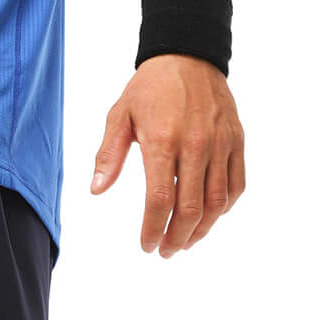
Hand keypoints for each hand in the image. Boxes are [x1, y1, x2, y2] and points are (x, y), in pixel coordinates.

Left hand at [92, 55, 244, 256]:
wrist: (189, 54)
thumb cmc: (151, 88)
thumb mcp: (120, 115)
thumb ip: (109, 154)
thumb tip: (97, 189)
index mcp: (163, 141)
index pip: (160, 201)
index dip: (153, 230)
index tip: (147, 246)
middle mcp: (195, 145)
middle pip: (191, 209)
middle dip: (177, 238)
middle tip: (165, 251)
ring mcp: (220, 144)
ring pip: (217, 203)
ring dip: (201, 231)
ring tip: (186, 242)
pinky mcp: (236, 141)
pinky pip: (236, 185)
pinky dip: (223, 209)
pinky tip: (208, 218)